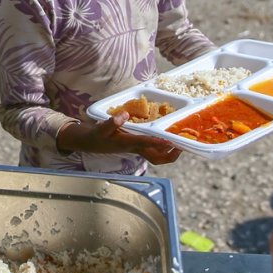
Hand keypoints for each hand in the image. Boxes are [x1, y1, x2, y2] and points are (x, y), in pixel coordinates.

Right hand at [56, 112, 182, 163]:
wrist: (91, 143)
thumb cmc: (96, 136)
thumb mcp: (101, 127)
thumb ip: (112, 122)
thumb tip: (124, 114)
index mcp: (127, 143)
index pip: (145, 143)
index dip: (158, 143)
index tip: (170, 141)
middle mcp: (135, 148)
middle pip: (156, 158)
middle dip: (170, 156)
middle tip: (181, 146)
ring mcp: (137, 149)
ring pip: (157, 157)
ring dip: (169, 153)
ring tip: (180, 143)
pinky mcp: (137, 146)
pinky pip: (154, 150)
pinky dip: (163, 147)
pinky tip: (168, 138)